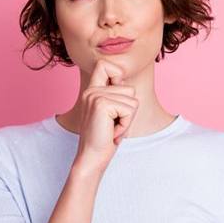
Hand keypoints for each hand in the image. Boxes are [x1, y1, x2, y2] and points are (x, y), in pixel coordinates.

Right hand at [72, 59, 138, 174]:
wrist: (92, 158)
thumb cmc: (105, 138)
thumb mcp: (112, 113)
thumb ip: (116, 95)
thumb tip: (126, 79)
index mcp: (92, 90)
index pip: (105, 64)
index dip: (118, 75)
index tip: (116, 100)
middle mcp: (91, 90)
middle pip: (129, 88)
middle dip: (129, 110)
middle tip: (113, 124)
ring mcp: (95, 96)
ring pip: (132, 100)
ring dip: (128, 119)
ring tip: (112, 128)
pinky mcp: (102, 104)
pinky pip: (130, 109)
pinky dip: (126, 124)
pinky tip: (112, 132)